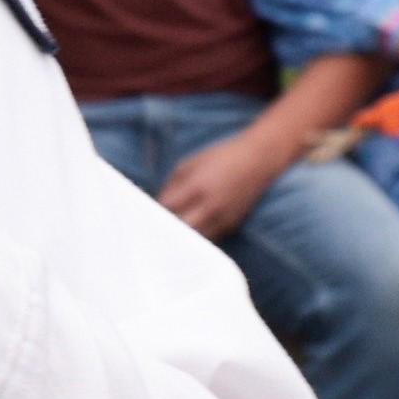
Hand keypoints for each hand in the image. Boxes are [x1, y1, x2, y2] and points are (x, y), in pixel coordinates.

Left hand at [152, 125, 293, 238]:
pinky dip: (196, 241)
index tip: (140, 219)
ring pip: (194, 241)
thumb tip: (156, 205)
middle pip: (179, 231)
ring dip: (180, 241)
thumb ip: (171, 185)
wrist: (258, 159)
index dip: (151, 216)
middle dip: (164, 233)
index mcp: (195, 187)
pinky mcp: (232, 226)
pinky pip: (209, 241)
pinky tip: (185, 240)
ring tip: (165, 241)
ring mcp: (223, 219)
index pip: (166, 210)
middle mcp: (210, 206)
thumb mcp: (190, 163)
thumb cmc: (220, 157)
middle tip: (150, 235)